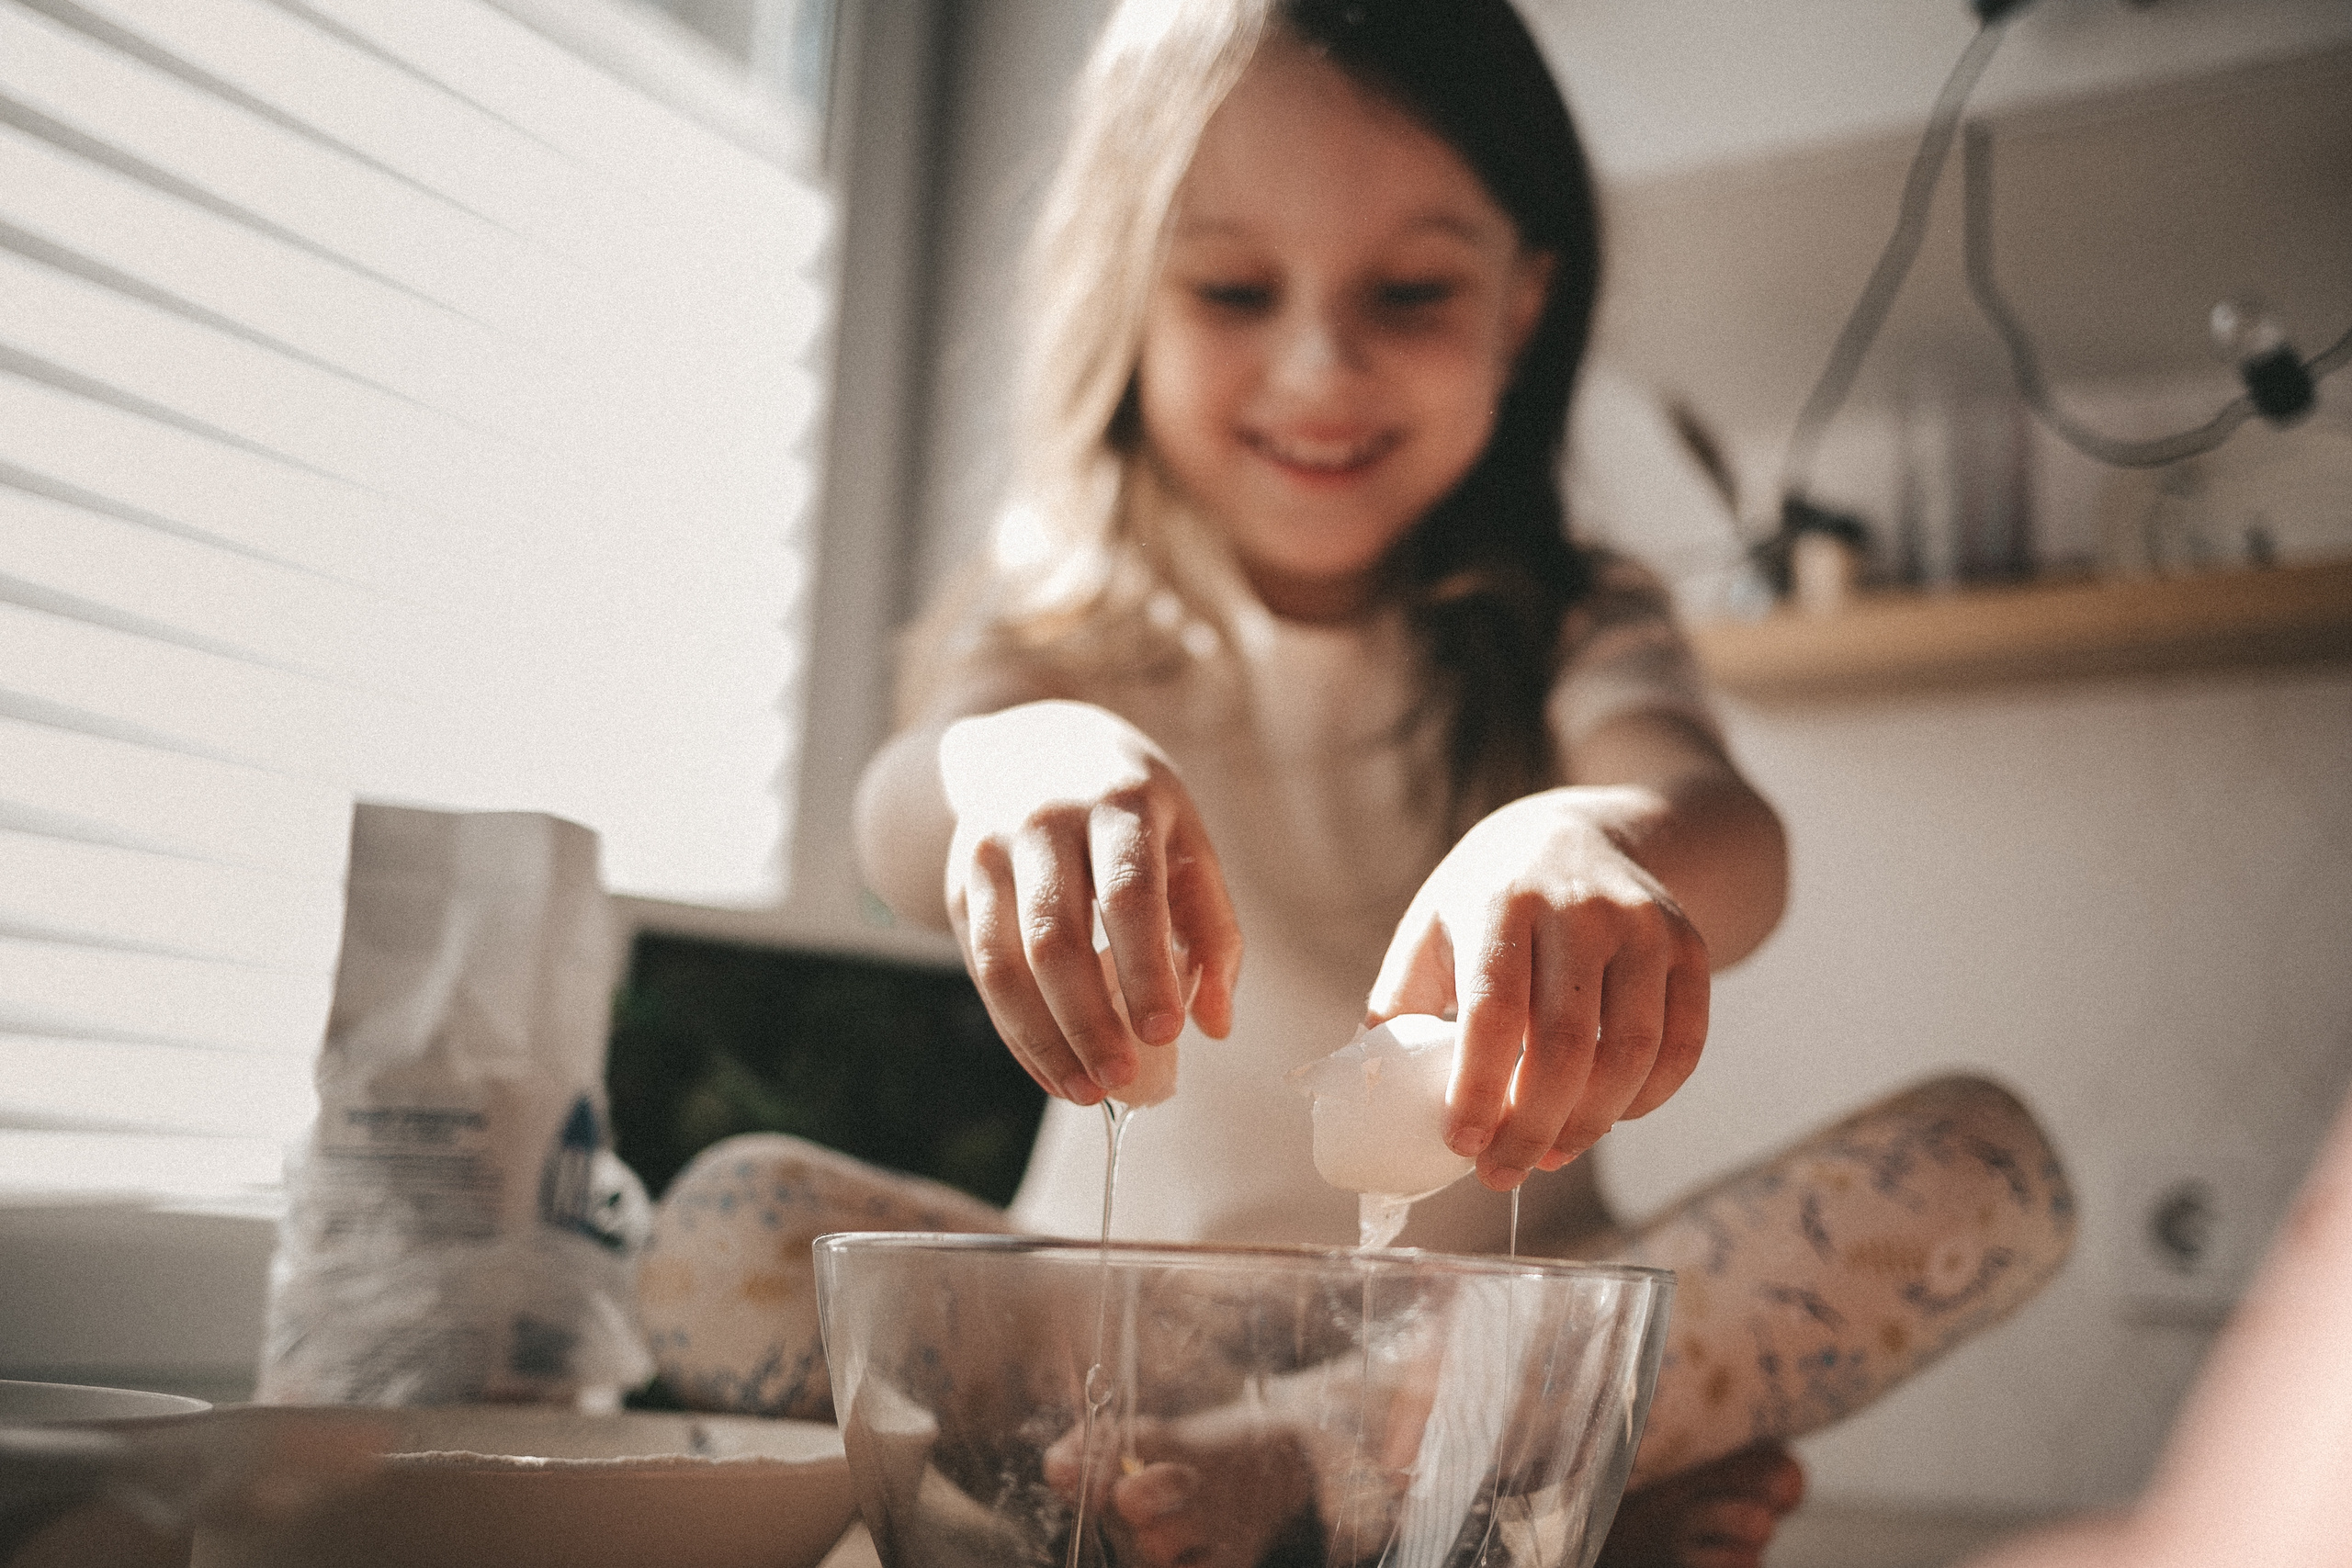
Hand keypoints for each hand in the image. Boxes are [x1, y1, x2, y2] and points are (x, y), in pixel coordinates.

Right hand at [940, 701, 1241, 1102]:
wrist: (1028, 746)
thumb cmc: (1129, 810)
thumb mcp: (1185, 841)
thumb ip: (1211, 929)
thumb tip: (1215, 1024)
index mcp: (1119, 801)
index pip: (1128, 893)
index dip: (1144, 968)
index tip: (1166, 1034)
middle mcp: (1046, 821)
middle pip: (1058, 936)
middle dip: (1089, 1018)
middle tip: (1122, 1080)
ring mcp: (993, 853)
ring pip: (1007, 961)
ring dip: (1046, 1038)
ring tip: (1085, 1092)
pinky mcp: (961, 887)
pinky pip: (983, 971)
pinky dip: (1017, 1031)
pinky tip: (1051, 1070)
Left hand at [1366, 787, 1708, 1188]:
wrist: (1578, 832)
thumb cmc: (1488, 897)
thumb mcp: (1430, 927)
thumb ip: (1401, 1005)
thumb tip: (1369, 1093)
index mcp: (1500, 903)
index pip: (1494, 1012)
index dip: (1478, 1089)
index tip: (1461, 1145)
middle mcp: (1579, 910)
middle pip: (1565, 1045)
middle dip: (1532, 1127)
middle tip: (1503, 1174)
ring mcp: (1644, 927)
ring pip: (1630, 1053)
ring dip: (1591, 1124)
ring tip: (1551, 1154)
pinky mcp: (1688, 948)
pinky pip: (1681, 1045)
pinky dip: (1647, 1099)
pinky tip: (1608, 1117)